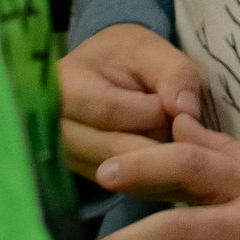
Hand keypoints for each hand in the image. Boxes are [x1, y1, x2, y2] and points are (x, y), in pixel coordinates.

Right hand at [60, 25, 207, 176]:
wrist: (101, 75)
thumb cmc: (125, 59)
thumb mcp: (152, 50)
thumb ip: (174, 73)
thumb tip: (186, 111)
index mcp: (61, 88)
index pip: (110, 112)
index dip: (153, 111)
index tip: (174, 103)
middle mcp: (53, 131)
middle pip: (117, 151)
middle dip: (161, 141)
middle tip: (186, 128)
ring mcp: (65, 160)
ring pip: (126, 176)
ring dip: (161, 162)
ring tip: (176, 138)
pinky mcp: (85, 180)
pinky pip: (129, 189)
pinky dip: (159, 180)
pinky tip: (174, 161)